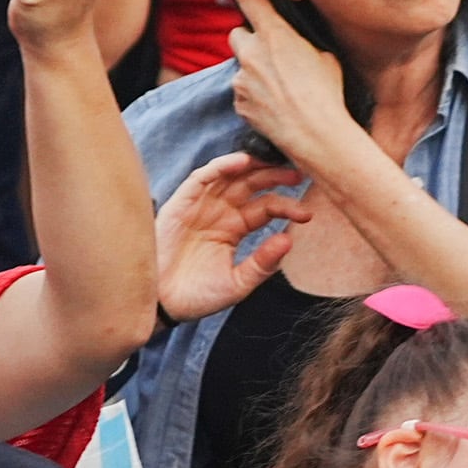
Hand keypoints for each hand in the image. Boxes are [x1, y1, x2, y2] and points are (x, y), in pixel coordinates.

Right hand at [154, 152, 312, 323]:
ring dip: (253, 166)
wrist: (160, 304)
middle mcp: (221, 211)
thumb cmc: (197, 296)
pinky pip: (203, 178)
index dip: (287, 206)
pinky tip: (241, 162)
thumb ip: (262, 264)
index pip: (266, 207)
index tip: (307, 214)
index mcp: (235, 227)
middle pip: (253, 184)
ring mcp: (201, 205)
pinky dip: (221, 167)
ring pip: (231, 175)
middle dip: (276, 176)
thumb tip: (289, 241)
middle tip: (300, 174)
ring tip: (276, 162)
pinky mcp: (181, 203)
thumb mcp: (236, 284)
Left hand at [226, 0, 364, 166]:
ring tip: (280, 88)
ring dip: (254, 72)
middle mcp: (251, 53)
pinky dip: (254, 95)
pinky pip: (242, 92)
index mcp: (274, 33)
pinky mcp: (238, 103)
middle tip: (269, 51)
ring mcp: (240, 79)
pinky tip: (274, 105)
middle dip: (249, 40)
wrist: (315, 134)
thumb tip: (296, 43)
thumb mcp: (325, 55)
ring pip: (241, 67)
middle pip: (237, 34)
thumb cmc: (327, 93)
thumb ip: (301, 43)